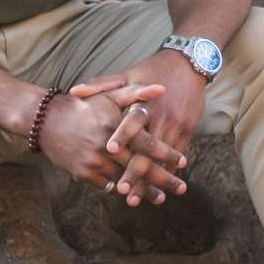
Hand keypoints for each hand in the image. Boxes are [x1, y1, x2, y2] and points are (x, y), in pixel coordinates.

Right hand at [39, 78, 186, 201]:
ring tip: (161, 197)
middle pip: (140, 168)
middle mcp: (107, 147)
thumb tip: (162, 88)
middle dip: (162, 179)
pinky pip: (107, 185)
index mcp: (116, 127)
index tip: (184, 162)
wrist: (47, 121)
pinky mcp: (84, 174)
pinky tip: (135, 194)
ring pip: (124, 181)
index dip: (167, 154)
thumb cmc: (84, 106)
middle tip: (181, 188)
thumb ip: (137, 93)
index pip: (148, 144)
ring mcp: (94, 163)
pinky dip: (121, 189)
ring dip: (143, 191)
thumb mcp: (109, 95)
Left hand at [102, 52, 206, 206]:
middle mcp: (162, 116)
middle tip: (121, 191)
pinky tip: (157, 191)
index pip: (133, 120)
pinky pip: (176, 157)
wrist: (189, 64)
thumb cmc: (153, 69)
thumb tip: (74, 91)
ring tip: (135, 199)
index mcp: (145, 102)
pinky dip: (166, 174)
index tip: (110, 150)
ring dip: (149, 181)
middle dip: (135, 171)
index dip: (122, 135)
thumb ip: (102, 85)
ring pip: (162, 159)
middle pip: (148, 148)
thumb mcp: (128, 74)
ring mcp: (176, 126)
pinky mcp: (187, 132)